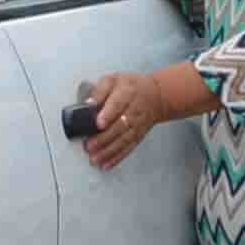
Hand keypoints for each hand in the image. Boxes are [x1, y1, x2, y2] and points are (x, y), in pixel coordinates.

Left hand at [78, 66, 197, 171]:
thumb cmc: (130, 87)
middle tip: (90, 146)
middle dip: (104, 138)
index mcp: (127, 93)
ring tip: (94, 158)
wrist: (156, 96)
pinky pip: (128, 148)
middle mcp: (134, 110)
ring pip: (124, 140)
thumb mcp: (113, 79)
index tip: (98, 123)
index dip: (108, 114)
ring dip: (109, 151)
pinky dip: (118, 157)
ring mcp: (137, 125)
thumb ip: (100, 90)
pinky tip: (106, 164)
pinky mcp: (138, 136)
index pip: (117, 103)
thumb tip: (88, 103)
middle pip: (120, 126)